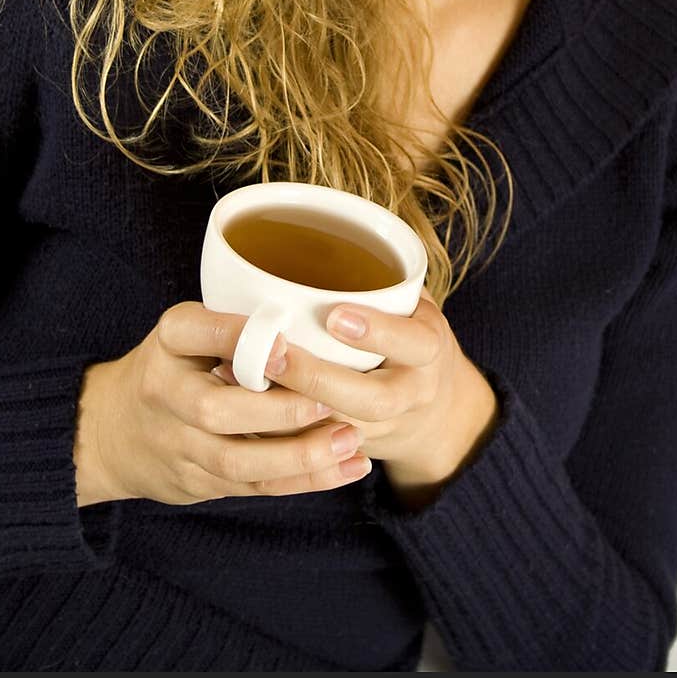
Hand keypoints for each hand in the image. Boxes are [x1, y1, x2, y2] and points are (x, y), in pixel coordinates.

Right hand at [72, 302, 371, 506]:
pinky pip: (254, 488)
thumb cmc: (175, 365)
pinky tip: (349, 467)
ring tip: (350, 439)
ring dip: (300, 456)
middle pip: (216, 412)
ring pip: (238, 462)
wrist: (113, 430)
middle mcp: (165, 394)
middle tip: (331, 403)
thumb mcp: (190, 330)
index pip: (194, 334)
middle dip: (278, 412)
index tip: (284, 343)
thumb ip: (234, 326)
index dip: (236, 339)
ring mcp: (178, 447)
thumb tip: (307, 322)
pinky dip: (305, 481)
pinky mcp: (198, 485)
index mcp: (168, 342)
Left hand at [212, 292, 499, 506]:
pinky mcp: (354, 451)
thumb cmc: (410, 337)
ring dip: (290, 409)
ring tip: (244, 380)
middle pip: (372, 400)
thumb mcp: (413, 304)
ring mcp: (385, 429)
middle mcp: (413, 393)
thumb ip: (382, 277)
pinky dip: (279, 433)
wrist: (436, 414)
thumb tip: (326, 226)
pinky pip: (317, 450)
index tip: (335, 314)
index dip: (378, 331)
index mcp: (429, 348)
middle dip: (320, 378)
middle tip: (274, 354)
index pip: (413, 342)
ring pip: (339, 432)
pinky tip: (240, 409)